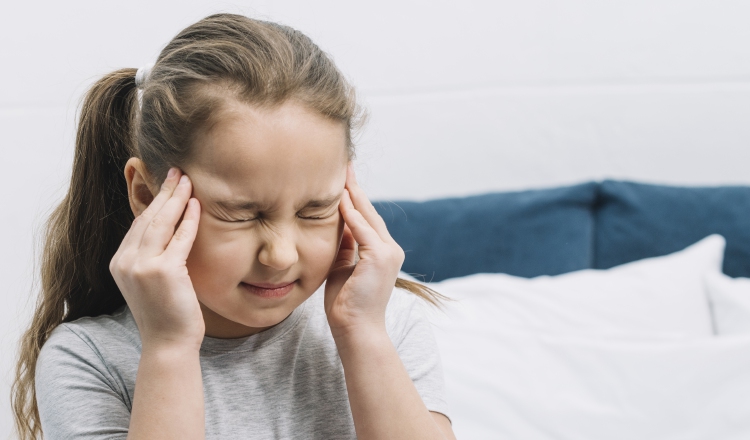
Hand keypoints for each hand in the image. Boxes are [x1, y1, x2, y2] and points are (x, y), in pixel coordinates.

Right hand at [109, 168, 204, 350]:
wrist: (168, 344)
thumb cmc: (167, 314)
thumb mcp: (151, 281)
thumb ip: (152, 257)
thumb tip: (169, 230)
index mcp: (120, 263)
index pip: (138, 224)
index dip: (153, 201)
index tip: (166, 184)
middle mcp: (125, 262)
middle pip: (147, 218)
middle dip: (163, 192)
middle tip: (177, 171)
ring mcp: (142, 266)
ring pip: (161, 223)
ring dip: (175, 198)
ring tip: (187, 179)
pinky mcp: (163, 272)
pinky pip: (179, 239)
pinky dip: (189, 220)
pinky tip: (196, 205)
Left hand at [325, 164, 405, 338]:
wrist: (356, 329)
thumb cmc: (346, 304)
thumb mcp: (343, 267)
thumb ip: (345, 246)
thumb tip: (338, 224)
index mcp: (382, 252)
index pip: (366, 218)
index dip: (354, 198)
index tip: (342, 180)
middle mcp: (390, 249)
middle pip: (369, 212)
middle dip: (355, 189)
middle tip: (344, 166)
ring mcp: (388, 253)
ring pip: (367, 217)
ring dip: (352, 195)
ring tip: (341, 175)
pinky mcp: (380, 257)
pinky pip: (362, 229)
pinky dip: (351, 214)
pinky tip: (338, 199)